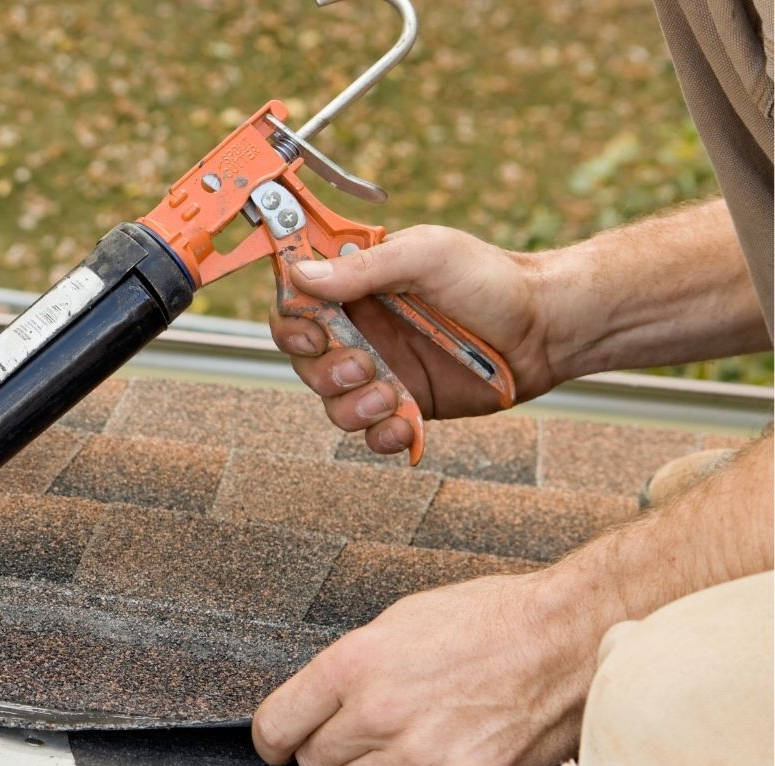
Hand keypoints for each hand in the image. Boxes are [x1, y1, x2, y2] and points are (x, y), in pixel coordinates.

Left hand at [251, 568, 609, 765]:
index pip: (277, 726)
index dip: (274, 740)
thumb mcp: (401, 621)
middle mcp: (380, 714)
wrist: (573, 639)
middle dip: (331, 748)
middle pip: (316, 762)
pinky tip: (450, 751)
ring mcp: (422, 756)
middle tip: (366, 730)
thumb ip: (351, 667)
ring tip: (418, 734)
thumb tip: (315, 702)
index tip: (279, 746)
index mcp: (355, 664)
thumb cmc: (493, 620)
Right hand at [270, 226, 564, 456]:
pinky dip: (381, 436)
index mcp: (358, 287)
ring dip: (351, 407)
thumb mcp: (427, 256)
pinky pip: (372, 434)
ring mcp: (383, 371)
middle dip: (324, 372)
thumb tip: (300, 275)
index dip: (292, 324)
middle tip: (363, 365)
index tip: (315, 333)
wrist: (547, 328)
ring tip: (390, 397)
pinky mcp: (407, 406)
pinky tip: (405, 425)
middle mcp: (363, 330)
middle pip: (305, 361)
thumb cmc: (492, 279)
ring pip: (332, 403)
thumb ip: (363, 268)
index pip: (296, 305)